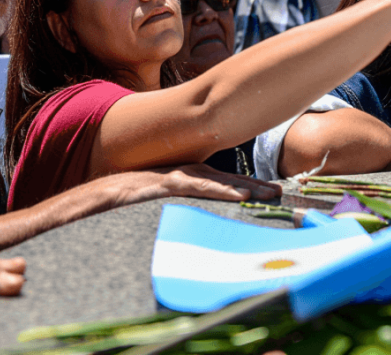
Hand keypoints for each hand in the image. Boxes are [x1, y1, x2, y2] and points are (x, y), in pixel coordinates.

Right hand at [104, 164, 281, 208]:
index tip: (273, 192)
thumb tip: (204, 219)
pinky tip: (240, 195)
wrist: (108, 192)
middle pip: (231, 179)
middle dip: (257, 185)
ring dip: (248, 187)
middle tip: (281, 192)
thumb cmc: (138, 197)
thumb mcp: (169, 199)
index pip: (228, 181)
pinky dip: (222, 190)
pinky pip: (202, 188)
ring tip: (271, 193)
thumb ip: (188, 203)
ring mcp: (183, 176)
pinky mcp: (172, 184)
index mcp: (192, 176)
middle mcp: (191, 172)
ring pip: (222, 182)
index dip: (251, 185)